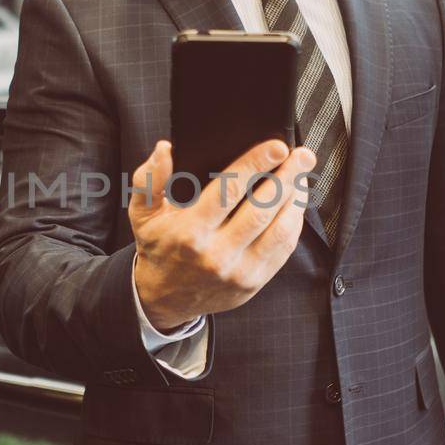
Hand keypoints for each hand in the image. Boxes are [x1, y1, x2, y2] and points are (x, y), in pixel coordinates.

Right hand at [129, 138, 314, 331]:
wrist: (165, 298)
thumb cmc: (159, 248)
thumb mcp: (143, 214)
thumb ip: (148, 179)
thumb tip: (165, 149)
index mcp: (190, 231)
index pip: (230, 190)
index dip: (256, 164)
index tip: (276, 147)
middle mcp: (217, 253)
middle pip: (262, 208)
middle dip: (287, 177)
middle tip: (302, 155)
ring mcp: (239, 271)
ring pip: (280, 229)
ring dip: (296, 199)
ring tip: (301, 175)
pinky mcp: (254, 281)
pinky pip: (283, 249)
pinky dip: (294, 222)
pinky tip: (295, 203)